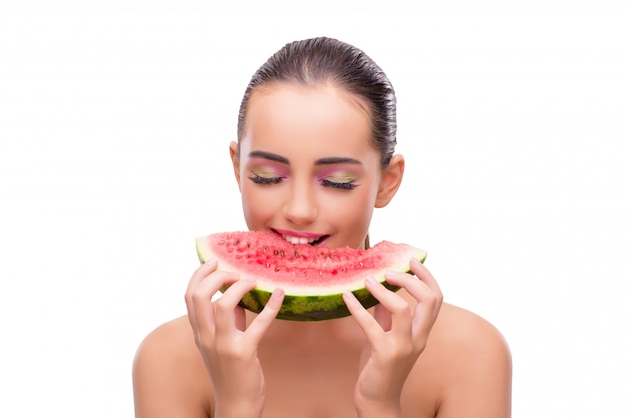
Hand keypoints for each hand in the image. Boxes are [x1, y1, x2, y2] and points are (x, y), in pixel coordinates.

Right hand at [184, 259, 284, 416]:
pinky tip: (280, 295)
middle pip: (199, 296)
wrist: (235, 404)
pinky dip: (271, 307)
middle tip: (236, 273)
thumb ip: (229, 318)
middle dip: (217, 277)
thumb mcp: (222, 342)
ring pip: (222, 306)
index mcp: (198, 332)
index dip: (200, 274)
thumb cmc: (231, 370)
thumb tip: (240, 294)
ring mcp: (222, 346)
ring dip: (239, 288)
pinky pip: (258, 325)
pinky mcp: (243, 354)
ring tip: (253, 282)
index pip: (189, 296)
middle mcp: (205, 337)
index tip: (215, 261)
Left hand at [343, 258, 442, 416]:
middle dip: (411, 279)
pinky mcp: (384, 355)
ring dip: (384, 290)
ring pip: (402, 309)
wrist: (378, 400)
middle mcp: (419, 339)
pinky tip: (346, 297)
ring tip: (368, 280)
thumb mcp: (387, 335)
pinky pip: (371, 325)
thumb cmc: (381, 367)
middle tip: (389, 271)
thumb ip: (386, 313)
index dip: (427, 276)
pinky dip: (357, 307)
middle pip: (429, 300)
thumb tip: (379, 287)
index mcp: (422, 332)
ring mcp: (403, 347)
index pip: (436, 298)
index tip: (411, 261)